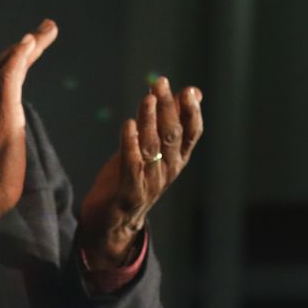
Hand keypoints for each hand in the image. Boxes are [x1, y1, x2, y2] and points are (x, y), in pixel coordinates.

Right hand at [0, 20, 57, 234]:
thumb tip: (5, 136)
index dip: (13, 60)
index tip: (30, 47)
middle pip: (1, 65)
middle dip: (24, 46)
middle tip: (45, 29)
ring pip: (8, 64)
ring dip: (29, 44)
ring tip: (48, 28)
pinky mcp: (2, 110)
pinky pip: (9, 76)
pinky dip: (18, 56)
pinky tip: (29, 42)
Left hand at [79, 75, 204, 264]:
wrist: (112, 223)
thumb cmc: (134, 178)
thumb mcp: (155, 147)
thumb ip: (172, 120)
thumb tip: (194, 91)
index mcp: (177, 159)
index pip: (192, 134)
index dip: (192, 112)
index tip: (188, 91)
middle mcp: (168, 170)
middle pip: (172, 135)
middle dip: (168, 108)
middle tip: (160, 83)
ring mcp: (150, 182)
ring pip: (153, 147)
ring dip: (150, 121)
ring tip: (147, 98)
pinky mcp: (130, 193)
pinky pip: (132, 166)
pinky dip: (130, 145)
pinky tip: (128, 125)